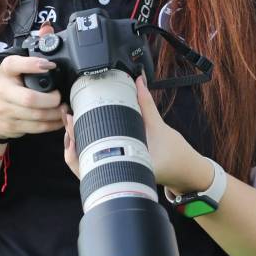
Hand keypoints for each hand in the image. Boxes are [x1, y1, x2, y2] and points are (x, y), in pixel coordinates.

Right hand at [0, 24, 68, 139]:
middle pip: (29, 99)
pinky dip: (53, 125)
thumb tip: (48, 28)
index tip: (50, 66)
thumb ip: (34, 47)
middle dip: (50, 100)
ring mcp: (6, 110)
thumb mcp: (16, 65)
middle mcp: (3, 90)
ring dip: (55, 114)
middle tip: (60, 96)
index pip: (14, 65)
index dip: (33, 65)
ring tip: (65, 108)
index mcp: (5, 71)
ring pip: (35, 116)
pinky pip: (37, 128)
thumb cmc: (9, 84)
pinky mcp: (12, 126)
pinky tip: (60, 119)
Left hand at [63, 72, 209, 194]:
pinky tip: (84, 136)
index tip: (72, 121)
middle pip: (85, 162)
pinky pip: (100, 163)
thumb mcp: (161, 127)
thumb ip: (146, 103)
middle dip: (73, 139)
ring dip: (78, 146)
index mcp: (129, 166)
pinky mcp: (122, 170)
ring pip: (89, 166)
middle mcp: (122, 174)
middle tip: (68, 117)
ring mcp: (120, 174)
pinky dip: (89, 151)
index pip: (93, 159)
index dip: (77, 141)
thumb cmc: (177, 156)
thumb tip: (138, 81)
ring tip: (71, 125)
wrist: (187, 172)